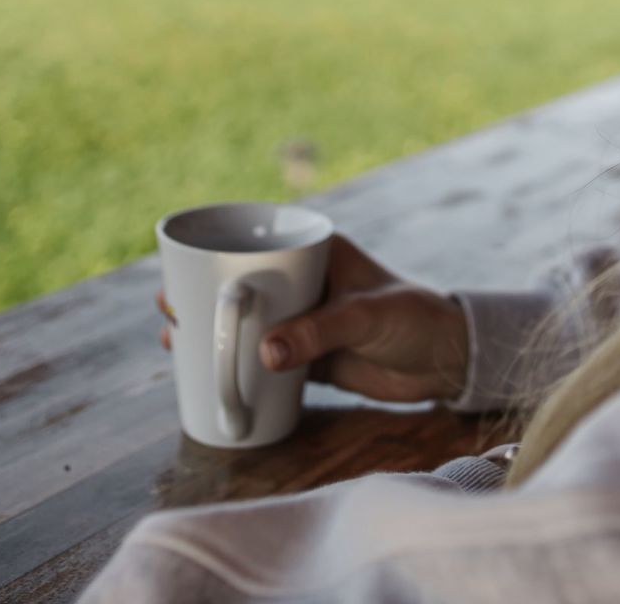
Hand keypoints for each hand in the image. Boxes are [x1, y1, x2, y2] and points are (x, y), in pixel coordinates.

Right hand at [156, 232, 470, 404]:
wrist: (449, 361)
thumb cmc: (416, 317)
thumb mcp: (367, 316)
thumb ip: (319, 332)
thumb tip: (265, 353)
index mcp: (318, 252)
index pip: (258, 244)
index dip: (216, 254)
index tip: (180, 269)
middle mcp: (305, 283)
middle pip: (243, 286)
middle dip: (205, 297)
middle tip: (170, 312)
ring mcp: (305, 321)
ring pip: (249, 324)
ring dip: (216, 333)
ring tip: (179, 343)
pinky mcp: (311, 357)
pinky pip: (266, 359)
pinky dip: (239, 365)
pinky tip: (213, 374)